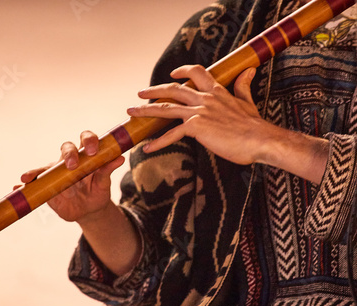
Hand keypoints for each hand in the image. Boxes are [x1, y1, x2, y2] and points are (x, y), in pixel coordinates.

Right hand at [15, 130, 124, 222]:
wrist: (89, 210)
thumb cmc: (97, 193)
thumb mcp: (103, 184)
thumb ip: (107, 171)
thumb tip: (120, 158)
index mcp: (86, 156)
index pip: (86, 140)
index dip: (89, 141)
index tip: (93, 151)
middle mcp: (71, 160)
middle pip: (67, 148)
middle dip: (69, 154)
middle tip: (72, 165)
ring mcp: (57, 172)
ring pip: (46, 165)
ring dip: (37, 170)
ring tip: (29, 177)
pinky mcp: (47, 185)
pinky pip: (35, 182)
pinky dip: (26, 183)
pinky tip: (16, 187)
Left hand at [127, 65, 269, 164]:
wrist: (261, 140)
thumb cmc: (254, 126)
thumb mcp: (247, 102)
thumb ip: (243, 86)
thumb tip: (249, 71)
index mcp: (216, 92)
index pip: (196, 73)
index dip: (182, 71)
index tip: (172, 74)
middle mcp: (204, 99)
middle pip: (173, 89)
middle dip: (153, 91)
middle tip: (140, 93)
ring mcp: (199, 112)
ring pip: (166, 108)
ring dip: (146, 111)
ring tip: (131, 113)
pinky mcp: (196, 128)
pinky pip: (172, 134)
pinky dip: (158, 142)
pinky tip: (147, 148)